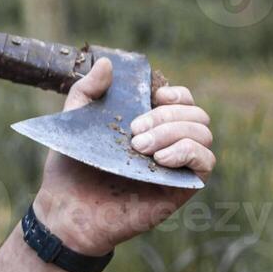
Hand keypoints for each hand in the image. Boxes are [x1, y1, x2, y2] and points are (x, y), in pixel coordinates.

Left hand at [33, 58, 214, 256]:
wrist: (67, 208)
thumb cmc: (71, 166)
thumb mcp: (73, 121)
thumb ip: (88, 90)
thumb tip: (108, 63)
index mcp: (149, 124)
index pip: (182, 99)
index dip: (175, 94)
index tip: (153, 98)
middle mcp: (168, 142)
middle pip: (197, 114)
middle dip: (168, 115)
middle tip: (134, 131)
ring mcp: (177, 165)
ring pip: (204, 134)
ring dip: (175, 132)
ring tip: (140, 148)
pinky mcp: (181, 188)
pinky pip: (206, 163)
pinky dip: (188, 152)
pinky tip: (160, 158)